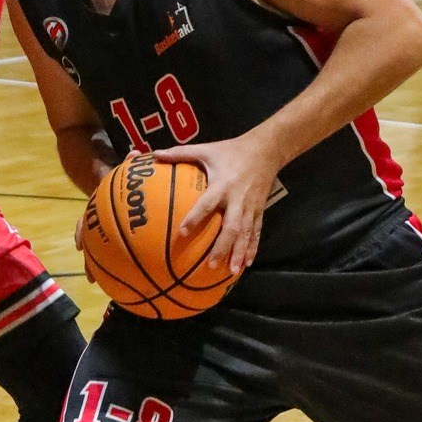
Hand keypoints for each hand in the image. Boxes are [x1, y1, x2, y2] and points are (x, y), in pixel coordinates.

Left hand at [159, 134, 279, 277]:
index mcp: (222, 184)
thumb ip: (180, 153)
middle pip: (231, 227)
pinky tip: (247, 264)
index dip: (195, 217)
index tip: (181, 232)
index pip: (207, 203)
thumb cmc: (231, 150)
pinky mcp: (260, 210)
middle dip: (222, 247)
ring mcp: (250, 207)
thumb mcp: (207, 149)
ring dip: (239, 253)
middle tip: (210, 264)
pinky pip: (256, 232)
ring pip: (246, 234)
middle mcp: (237, 199)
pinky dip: (252, 248)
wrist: (266, 150)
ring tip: (233, 272)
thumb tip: (154, 154)